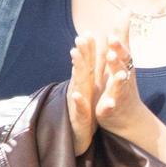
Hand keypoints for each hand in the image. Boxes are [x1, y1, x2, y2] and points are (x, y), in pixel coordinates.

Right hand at [66, 32, 100, 154]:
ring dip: (77, 69)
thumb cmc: (86, 110)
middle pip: (80, 69)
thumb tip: (86, 53)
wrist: (80, 136)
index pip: (86, 62)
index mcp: (85, 83)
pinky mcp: (80, 118)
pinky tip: (77, 94)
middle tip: (80, 36)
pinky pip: (79, 109)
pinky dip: (78, 101)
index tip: (87, 30)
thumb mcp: (89, 90)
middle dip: (80, 52)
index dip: (87, 47)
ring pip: (78, 84)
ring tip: (76, 55)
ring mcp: (78, 103)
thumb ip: (88, 71)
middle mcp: (79, 89)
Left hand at [91, 20, 160, 149]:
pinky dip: (109, 105)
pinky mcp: (112, 108)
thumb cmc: (122, 81)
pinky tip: (105, 104)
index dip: (117, 44)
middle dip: (118, 57)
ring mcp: (119, 93)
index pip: (121, 52)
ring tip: (116, 74)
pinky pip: (111, 106)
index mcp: (122, 65)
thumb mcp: (122, 57)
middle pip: (122, 65)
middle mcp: (123, 77)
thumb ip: (122, 36)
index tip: (112, 34)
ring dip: (118, 78)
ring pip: (119, 85)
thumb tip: (126, 10)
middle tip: (112, 47)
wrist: (128, 115)